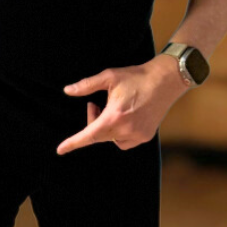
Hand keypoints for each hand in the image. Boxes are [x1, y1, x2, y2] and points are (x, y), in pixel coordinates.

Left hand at [56, 55, 188, 154]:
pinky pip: (124, 142)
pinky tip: (121, 119)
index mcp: (115, 116)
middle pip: (98, 135)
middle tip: (94, 104)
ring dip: (104, 128)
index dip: (73, 143)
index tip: (60, 150)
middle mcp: (127, 129)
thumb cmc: (136, 77)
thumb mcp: (108, 77)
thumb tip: (67, 90)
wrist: (166, 80)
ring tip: (110, 110)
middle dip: (92, 122)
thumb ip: (86, 85)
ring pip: (111, 139)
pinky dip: (117, 133)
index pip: (89, 135)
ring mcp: (138, 135)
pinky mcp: (146, 136)